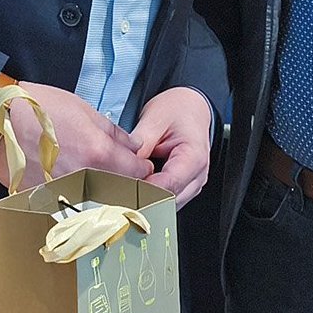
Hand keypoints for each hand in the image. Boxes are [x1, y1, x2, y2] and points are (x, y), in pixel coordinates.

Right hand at [0, 82, 146, 189]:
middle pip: (120, 191)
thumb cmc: (37, 109)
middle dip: (127, 185)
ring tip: (99, 182)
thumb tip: (132, 146)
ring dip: (104, 195)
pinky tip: (75, 189)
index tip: (141, 167)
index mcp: (98, 152)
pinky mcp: (47, 201)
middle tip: (123, 176)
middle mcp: (85, 177)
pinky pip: (72, 206)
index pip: (136, 172)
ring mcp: (65, 192)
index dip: (143, 169)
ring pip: (98, 202)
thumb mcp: (83, 109)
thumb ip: (113, 132)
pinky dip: (79, 201)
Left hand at [131, 87, 215, 204]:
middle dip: (141, 197)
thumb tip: (123, 166)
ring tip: (123, 187)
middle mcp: (197, 177)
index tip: (120, 188)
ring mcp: (192, 185)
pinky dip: (150, 196)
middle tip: (115, 189)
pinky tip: (134, 188)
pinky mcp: (184, 187)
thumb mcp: (155, 120)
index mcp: (193, 158)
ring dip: (145, 199)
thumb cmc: (178, 110)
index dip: (142, 190)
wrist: (191, 106)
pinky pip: (165, 200)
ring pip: (165, 206)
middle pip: (167, 201)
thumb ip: (140, 145)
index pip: (167, 187)